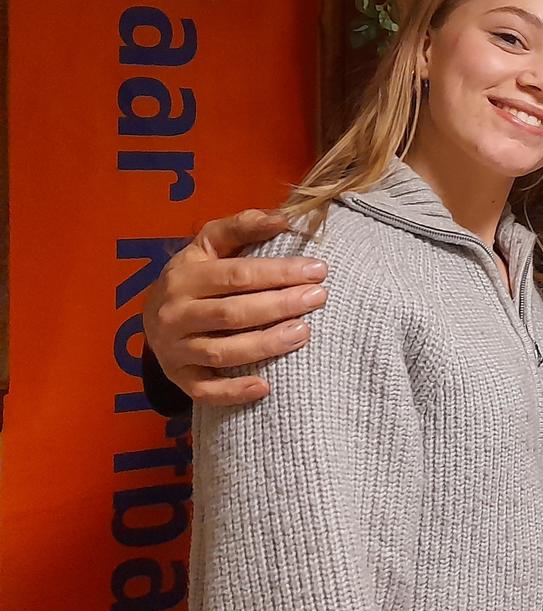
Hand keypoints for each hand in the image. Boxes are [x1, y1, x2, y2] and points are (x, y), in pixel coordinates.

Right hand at [142, 209, 328, 404]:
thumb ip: (242, 226)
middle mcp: (175, 314)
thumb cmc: (196, 274)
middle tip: (319, 298)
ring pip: (222, 353)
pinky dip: (234, 392)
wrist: (154, 314)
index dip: (279, 272)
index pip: (237, 274)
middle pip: (232, 313)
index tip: (318, 269)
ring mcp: (174, 350)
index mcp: (184, 276)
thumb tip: (283, 218)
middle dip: (280, 305)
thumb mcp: (210, 243)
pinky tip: (266, 387)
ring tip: (304, 333)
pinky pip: (206, 392)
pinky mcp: (179, 378)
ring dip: (265, 345)